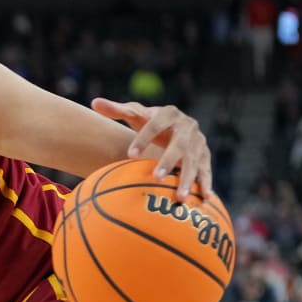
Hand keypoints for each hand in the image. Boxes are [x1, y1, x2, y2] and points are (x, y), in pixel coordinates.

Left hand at [91, 98, 211, 199]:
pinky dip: (206, 183)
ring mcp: (199, 141)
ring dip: (188, 178)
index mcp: (169, 113)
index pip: (155, 125)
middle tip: (156, 177)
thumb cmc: (148, 121)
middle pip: (179, 144)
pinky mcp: (206, 155)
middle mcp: (188, 126)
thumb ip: (116, 110)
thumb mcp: (135, 114)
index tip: (130, 155)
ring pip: (194, 161)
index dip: (143, 139)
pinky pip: (206, 170)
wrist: (174, 125)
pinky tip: (206, 198)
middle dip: (169, 161)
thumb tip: (94, 103)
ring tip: (179, 197)